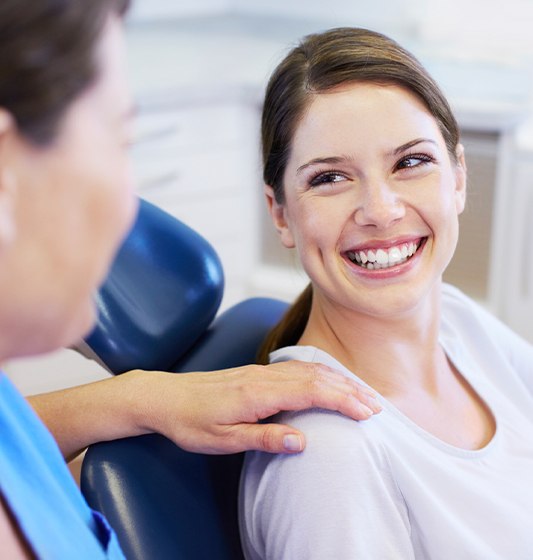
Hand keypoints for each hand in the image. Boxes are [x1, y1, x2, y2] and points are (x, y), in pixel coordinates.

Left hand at [134, 361, 381, 454]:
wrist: (165, 397)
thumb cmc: (191, 422)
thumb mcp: (223, 440)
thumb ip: (263, 438)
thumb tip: (302, 440)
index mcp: (257, 393)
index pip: (311, 391)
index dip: (343, 400)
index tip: (367, 413)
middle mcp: (263, 376)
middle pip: (316, 376)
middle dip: (349, 390)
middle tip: (377, 406)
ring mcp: (261, 371)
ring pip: (308, 369)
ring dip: (338, 380)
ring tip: (362, 393)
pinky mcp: (257, 372)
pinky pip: (296, 367)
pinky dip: (320, 373)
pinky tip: (328, 379)